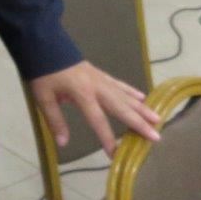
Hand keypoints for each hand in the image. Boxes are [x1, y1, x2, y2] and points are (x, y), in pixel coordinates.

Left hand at [29, 61, 160, 156]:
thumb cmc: (43, 73)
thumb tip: (63, 143)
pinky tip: (142, 97)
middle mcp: (96, 86)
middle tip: (156, 136)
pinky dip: (131, 91)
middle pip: (121, 107)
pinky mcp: (99, 73)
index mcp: (82, 93)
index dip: (106, 137)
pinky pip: (119, 83)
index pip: (97, 119)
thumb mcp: (43, 97)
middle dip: (138, 123)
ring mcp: (100, 78)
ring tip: (157, 118)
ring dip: (141, 107)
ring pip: (124, 95)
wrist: (44, 44)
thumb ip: (55, 120)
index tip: (115, 154)